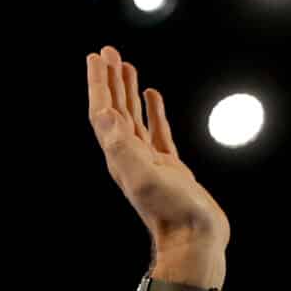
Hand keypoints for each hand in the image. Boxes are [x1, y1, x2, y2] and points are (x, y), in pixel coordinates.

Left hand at [85, 46, 228, 284]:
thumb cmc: (171, 212)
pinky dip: (152, 110)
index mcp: (119, 155)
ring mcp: (148, 160)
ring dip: (127, 90)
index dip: (98, 83)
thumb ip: (123, 146)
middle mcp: (128, 155)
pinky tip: (152, 95)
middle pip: (114, 109)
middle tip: (108, 51)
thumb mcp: (144, 175)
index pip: (103, 111)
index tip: (96, 56)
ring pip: (133, 116)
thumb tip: (104, 113)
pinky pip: (157, 130)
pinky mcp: (169, 166)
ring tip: (125, 65)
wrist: (194, 239)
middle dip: (109, 79)